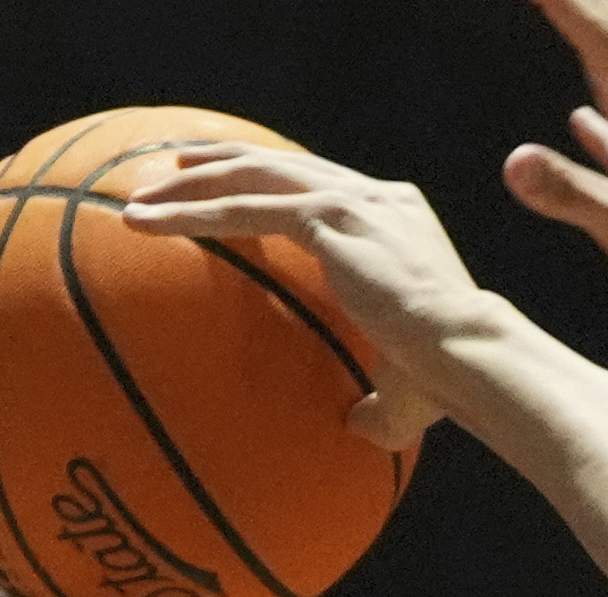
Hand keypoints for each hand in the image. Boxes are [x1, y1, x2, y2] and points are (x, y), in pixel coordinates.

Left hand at [117, 149, 491, 449]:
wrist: (468, 356)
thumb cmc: (447, 382)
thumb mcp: (403, 387)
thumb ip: (376, 401)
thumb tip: (355, 426)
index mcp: (395, 219)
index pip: (321, 187)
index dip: (273, 182)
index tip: (235, 187)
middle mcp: (376, 197)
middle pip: (283, 164)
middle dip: (224, 160)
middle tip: (175, 166)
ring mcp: (354, 201)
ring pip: (255, 174)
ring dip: (191, 182)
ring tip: (139, 194)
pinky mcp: (332, 218)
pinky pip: (245, 208)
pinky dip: (191, 213)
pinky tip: (146, 223)